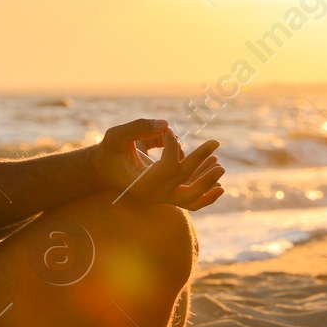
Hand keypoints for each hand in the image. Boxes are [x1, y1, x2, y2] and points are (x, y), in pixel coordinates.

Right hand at [93, 119, 225, 210]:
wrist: (106, 170)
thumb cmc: (111, 150)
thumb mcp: (117, 135)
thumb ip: (138, 127)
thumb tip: (167, 125)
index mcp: (140, 183)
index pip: (168, 167)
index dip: (172, 146)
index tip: (168, 131)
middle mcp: (152, 195)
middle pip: (183, 181)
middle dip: (200, 160)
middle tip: (215, 142)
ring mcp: (162, 198)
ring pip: (191, 198)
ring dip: (207, 182)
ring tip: (220, 165)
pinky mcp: (168, 196)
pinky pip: (191, 200)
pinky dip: (206, 194)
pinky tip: (220, 186)